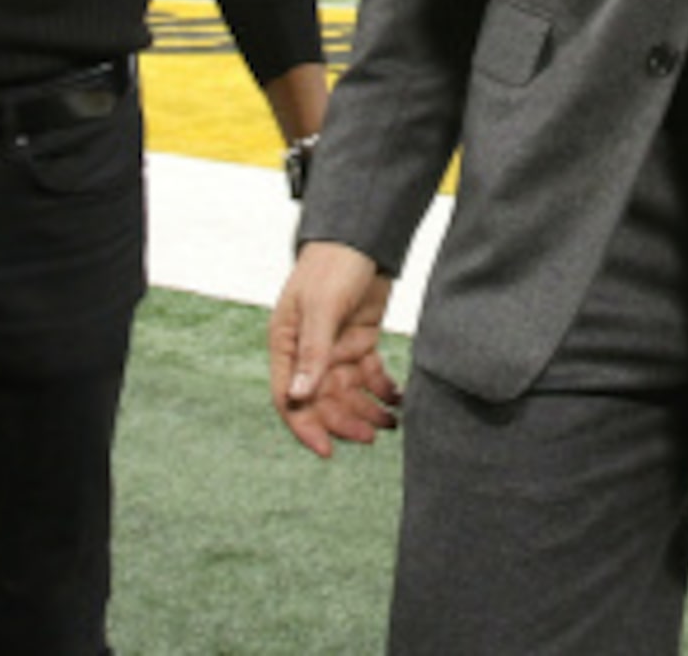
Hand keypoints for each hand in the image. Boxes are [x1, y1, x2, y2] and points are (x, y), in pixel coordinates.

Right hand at [270, 241, 400, 456]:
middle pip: (322, 401)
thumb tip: (298, 397)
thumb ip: (313, 353)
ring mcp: (335, 348)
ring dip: (367, 410)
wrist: (363, 237)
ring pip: (348, 393)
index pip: (289, 397)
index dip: (306, 427)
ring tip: (391, 423)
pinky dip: (384, 391)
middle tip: (371, 435)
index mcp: (287, 344)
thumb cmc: (332, 265)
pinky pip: (369, 377)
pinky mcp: (360, 342)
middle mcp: (308, 352)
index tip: (328, 450)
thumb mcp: (322, 307)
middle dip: (345, 421)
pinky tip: (400, 401)